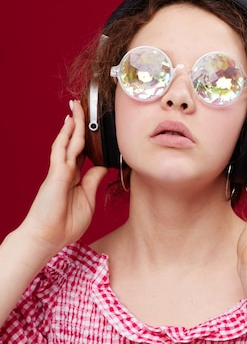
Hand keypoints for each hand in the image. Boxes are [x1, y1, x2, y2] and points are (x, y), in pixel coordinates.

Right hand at [21, 100, 107, 252]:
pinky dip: (66, 135)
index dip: (89, 141)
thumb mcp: (87, 200)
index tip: (97, 130)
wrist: (47, 237)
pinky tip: (70, 122)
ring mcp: (60, 170)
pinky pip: (61, 149)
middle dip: (79, 125)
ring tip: (77, 106)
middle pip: (74, 143)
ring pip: (68, 141)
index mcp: (74, 179)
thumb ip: (93, 181)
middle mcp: (66, 171)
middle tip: (83, 107)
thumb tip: (103, 166)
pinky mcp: (56, 173)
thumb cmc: (65, 224)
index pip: (83, 154)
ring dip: (73, 123)